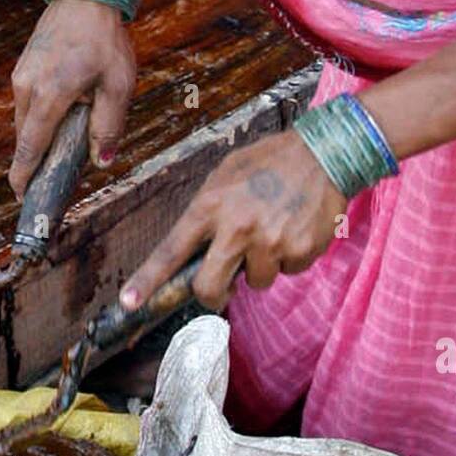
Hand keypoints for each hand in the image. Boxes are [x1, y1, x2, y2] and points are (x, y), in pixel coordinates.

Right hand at [9, 0, 135, 197]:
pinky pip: (27, 104)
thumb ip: (109, 126)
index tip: (22, 197)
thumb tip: (103, 162)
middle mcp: (27, 87)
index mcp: (49, 96)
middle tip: (44, 183)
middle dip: (32, 163)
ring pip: (25, 122)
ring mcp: (21, 76)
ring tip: (52, 154)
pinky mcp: (23, 67)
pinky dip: (37, 120)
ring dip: (36, 140)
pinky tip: (55, 122)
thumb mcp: (118, 86)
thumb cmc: (106, 40)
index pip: (30, 148)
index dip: (23, 176)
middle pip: (26, 139)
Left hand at [120, 130, 345, 307]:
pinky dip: (291, 257)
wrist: (327, 152)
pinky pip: (287, 272)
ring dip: (262, 266)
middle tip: (225, 286)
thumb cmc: (270, 164)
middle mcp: (237, 226)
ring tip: (275, 230)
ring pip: (255, 282)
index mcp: (211, 206)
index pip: (171, 250)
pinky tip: (296, 228)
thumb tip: (191, 255)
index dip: (148, 280)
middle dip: (214, 295)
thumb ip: (207, 214)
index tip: (128, 303)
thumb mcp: (226, 176)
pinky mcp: (299, 251)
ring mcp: (269, 241)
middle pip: (208, 288)